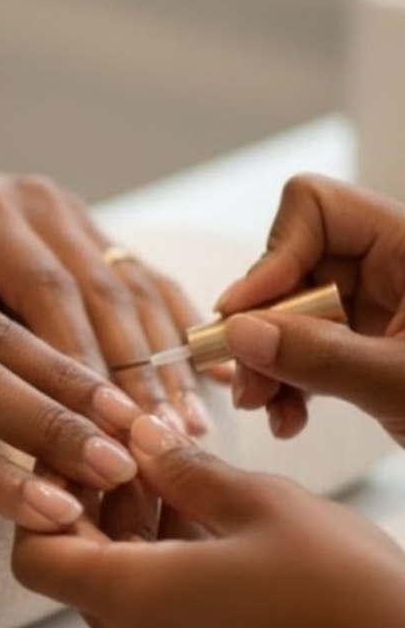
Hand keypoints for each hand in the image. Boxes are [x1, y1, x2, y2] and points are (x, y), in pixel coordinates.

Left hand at [12, 415, 404, 627]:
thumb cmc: (338, 586)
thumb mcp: (257, 503)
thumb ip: (182, 467)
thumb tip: (138, 435)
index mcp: (131, 600)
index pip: (33, 557)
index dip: (41, 502)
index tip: (76, 456)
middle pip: (75, 566)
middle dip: (95, 502)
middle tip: (132, 447)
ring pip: (116, 587)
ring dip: (131, 529)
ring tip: (175, 472)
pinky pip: (151, 615)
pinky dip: (159, 566)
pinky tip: (202, 517)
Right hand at [214, 174, 404, 441]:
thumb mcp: (404, 384)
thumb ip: (319, 356)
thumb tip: (239, 332)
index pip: (316, 210)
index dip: (273, 257)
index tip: (243, 316)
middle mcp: (391, 266)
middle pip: (292, 268)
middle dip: (260, 328)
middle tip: (244, 381)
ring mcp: (378, 307)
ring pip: (289, 314)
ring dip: (266, 363)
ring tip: (265, 408)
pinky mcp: (369, 346)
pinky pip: (305, 348)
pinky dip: (287, 381)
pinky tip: (289, 417)